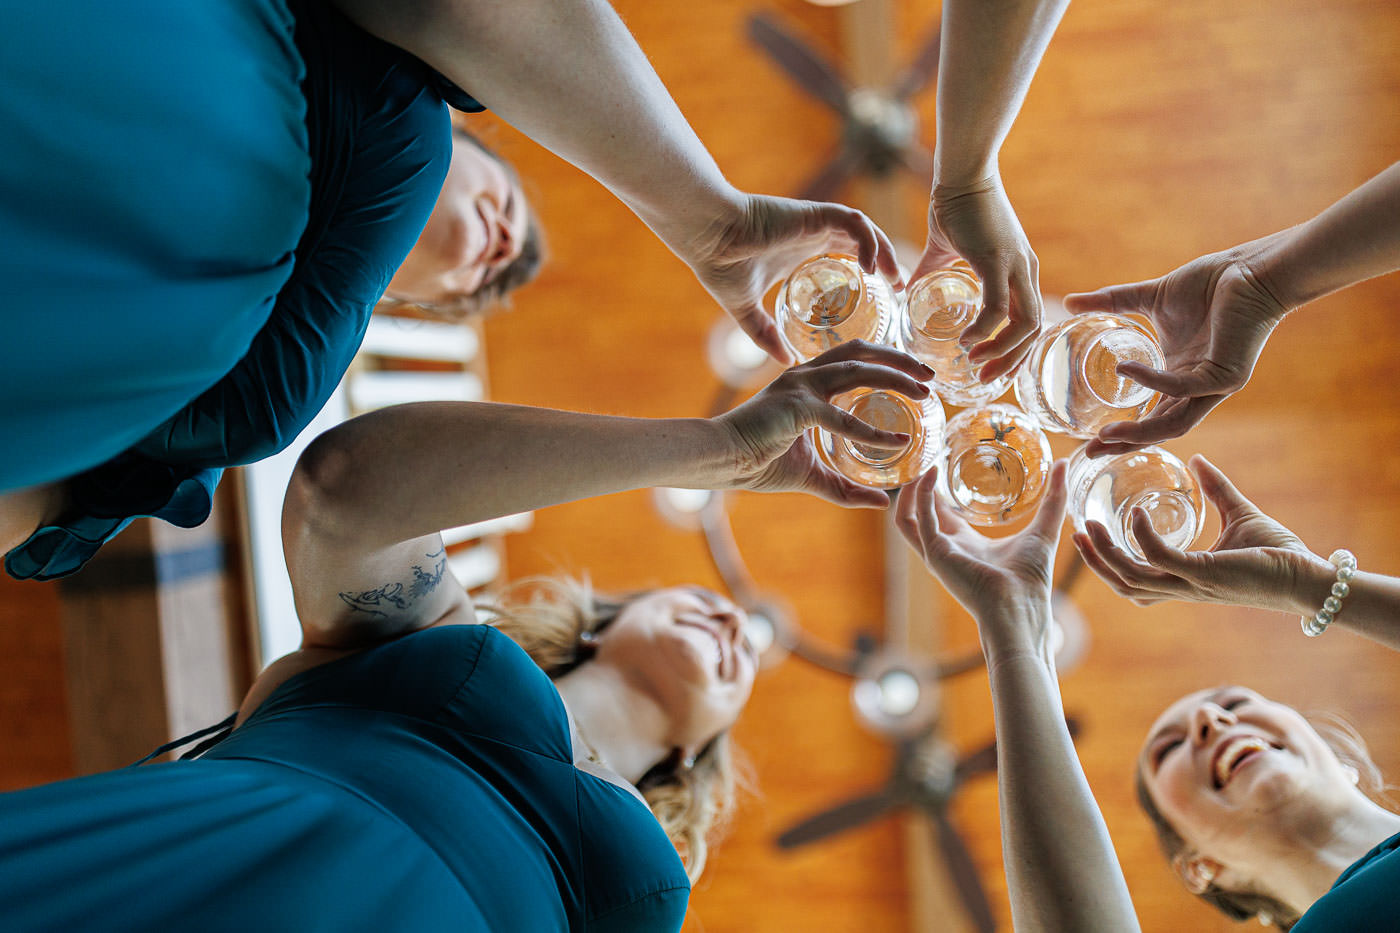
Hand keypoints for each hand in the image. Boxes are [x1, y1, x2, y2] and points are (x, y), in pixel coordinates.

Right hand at [681, 193, 902, 363]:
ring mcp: (815, 222)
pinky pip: (852, 221)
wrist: (706, 238)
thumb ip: (764, 334)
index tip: (884, 298)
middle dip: (886, 263)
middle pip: (864, 243)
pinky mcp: (813, 213)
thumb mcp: (745, 309)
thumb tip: (783, 362)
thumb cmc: (719, 266)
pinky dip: (867, 240)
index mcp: (802, 252)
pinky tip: (870, 267)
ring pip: (865, 230)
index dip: (869, 271)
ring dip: (884, 251)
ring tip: (894, 279)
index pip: (848, 255)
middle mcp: (813, 235)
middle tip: (900, 290)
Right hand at [715, 342, 933, 507]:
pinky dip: (871, 431)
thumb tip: (882, 504)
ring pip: (858, 369)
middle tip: (931, 378)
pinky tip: (896, 442)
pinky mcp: (796, 407)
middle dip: (901, 360)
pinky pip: (841, 417)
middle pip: (862, 351)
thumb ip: (846, 488)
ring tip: (924, 393)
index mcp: (808, 382)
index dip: (888, 361)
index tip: (917, 378)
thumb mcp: (812, 476)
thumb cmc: (758, 463)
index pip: (855, 358)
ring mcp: (800, 386)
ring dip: (895, 378)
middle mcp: (806, 374)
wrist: (721, 461)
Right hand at [895, 459, 1068, 655]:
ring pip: (906, 519)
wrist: (1021, 605)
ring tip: (917, 462)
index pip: (940, 514)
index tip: (939, 463)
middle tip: (922, 455)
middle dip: (916, 487)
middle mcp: (946, 548)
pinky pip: (918, 521)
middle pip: (918, 514)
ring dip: (907, 491)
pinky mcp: (936, 554)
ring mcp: (937, 553)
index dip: (936, 490)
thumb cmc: (1031, 577)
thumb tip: (1064, 464)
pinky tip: (929, 474)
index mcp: (966, 545)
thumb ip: (1053, 497)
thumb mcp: (1043, 528)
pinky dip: (919, 497)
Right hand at [911, 172, 1041, 381]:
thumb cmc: (954, 205)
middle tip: (983, 377)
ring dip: (1002, 350)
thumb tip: (906, 290)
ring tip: (974, 361)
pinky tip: (965, 339)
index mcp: (1019, 271)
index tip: (988, 367)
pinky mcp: (999, 261)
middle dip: (1011, 360)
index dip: (1013, 349)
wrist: (960, 173)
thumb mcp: (944, 249)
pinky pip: (999, 308)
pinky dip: (985, 330)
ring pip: (1025, 324)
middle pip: (1034, 329)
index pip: (1029, 320)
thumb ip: (931, 273)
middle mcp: (1026, 272)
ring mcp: (1017, 266)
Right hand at [1064, 251, 1289, 455]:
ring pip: (1175, 423)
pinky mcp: (1227, 375)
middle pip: (1160, 431)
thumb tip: (1069, 302)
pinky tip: (1127, 369)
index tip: (1087, 440)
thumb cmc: (1210, 284)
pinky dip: (1153, 381)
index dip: (1122, 431)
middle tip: (1090, 452)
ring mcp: (1214, 386)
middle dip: (1125, 444)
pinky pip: (1184, 387)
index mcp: (1180, 376)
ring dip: (1140, 432)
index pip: (1150, 416)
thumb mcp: (1150, 298)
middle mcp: (1197, 388)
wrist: (1251, 270)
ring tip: (1107, 435)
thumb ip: (1112, 302)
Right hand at [1072, 455, 1320, 611]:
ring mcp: (1192, 583)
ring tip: (1087, 526)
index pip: (1137, 582)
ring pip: (1131, 577)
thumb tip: (1197, 460)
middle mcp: (1183, 587)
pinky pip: (1160, 557)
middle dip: (1095, 562)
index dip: (1109, 564)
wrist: (1310, 576)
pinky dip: (1142, 536)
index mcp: (1186, 578)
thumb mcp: (1240, 514)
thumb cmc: (1281, 553)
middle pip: (1123, 585)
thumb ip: (1216, 489)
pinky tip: (1136, 513)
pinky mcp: (1205, 574)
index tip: (1090, 536)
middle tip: (1075, 531)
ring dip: (1105, 554)